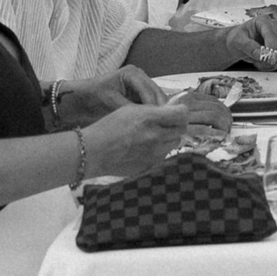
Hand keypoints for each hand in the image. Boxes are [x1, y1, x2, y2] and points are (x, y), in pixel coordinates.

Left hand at [52, 64, 165, 125]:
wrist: (80, 100)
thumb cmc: (92, 97)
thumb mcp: (110, 102)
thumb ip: (129, 109)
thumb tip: (145, 119)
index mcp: (133, 74)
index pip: (150, 91)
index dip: (155, 108)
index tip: (159, 122)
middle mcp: (140, 76)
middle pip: (157, 94)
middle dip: (161, 110)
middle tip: (166, 127)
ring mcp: (140, 85)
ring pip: (156, 100)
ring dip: (158, 113)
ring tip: (163, 128)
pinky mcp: (138, 95)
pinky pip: (150, 104)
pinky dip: (152, 114)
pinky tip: (155, 125)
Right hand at [77, 102, 204, 180]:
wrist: (95, 151)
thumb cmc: (109, 127)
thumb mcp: (132, 109)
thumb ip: (154, 110)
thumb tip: (172, 110)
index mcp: (150, 118)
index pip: (181, 113)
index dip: (180, 111)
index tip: (176, 110)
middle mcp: (156, 136)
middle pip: (181, 129)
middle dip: (177, 123)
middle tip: (166, 122)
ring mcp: (154, 154)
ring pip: (174, 142)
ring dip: (169, 137)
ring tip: (154, 135)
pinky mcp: (151, 166)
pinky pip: (164, 155)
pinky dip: (161, 150)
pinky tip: (147, 147)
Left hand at [220, 8, 276, 71]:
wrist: (238, 44)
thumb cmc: (237, 38)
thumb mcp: (237, 40)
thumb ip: (248, 45)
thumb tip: (259, 53)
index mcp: (263, 21)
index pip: (271, 33)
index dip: (270, 45)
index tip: (265, 56)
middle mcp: (273, 29)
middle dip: (269, 56)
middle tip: (257, 61)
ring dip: (268, 63)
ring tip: (256, 61)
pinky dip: (268, 66)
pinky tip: (260, 62)